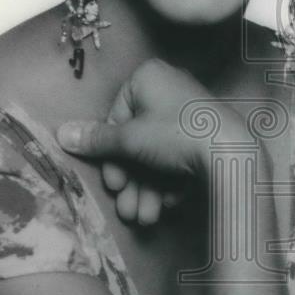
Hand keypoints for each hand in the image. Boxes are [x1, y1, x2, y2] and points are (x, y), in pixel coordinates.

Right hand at [57, 58, 248, 222]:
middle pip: (138, 142)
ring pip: (158, 156)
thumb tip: (62, 133)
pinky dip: (170, 183)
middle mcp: (171, 90)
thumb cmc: (175, 136)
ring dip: (146, 190)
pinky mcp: (208, 136)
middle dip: (131, 182)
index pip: (116, 117)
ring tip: (145, 218)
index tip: (114, 182)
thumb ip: (96, 140)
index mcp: (149, 77)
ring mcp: (192, 114)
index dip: (111, 155)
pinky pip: (180, 159)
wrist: (231, 155)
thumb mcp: (128, 139)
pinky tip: (168, 204)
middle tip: (128, 209)